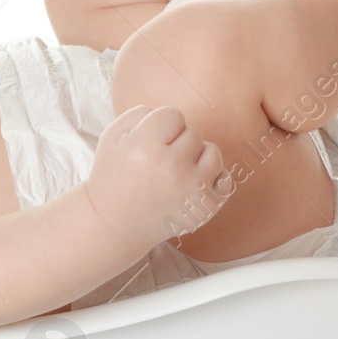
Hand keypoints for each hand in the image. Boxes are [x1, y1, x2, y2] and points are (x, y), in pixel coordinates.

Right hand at [82, 105, 232, 250]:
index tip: (149, 144)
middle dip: (176, 144)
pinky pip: (225, 178)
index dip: (160, 127)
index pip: (173, 115)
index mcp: (144, 146)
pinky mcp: (206, 207)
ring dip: (196, 158)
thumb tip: (170, 115)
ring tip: (175, 172)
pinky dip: (211, 179)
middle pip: (193, 133)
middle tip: (157, 163)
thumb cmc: (114, 176)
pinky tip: (189, 186)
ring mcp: (192, 189)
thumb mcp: (112, 137)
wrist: (115, 224)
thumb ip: (139, 113)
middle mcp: (171, 167)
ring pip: (212, 152)